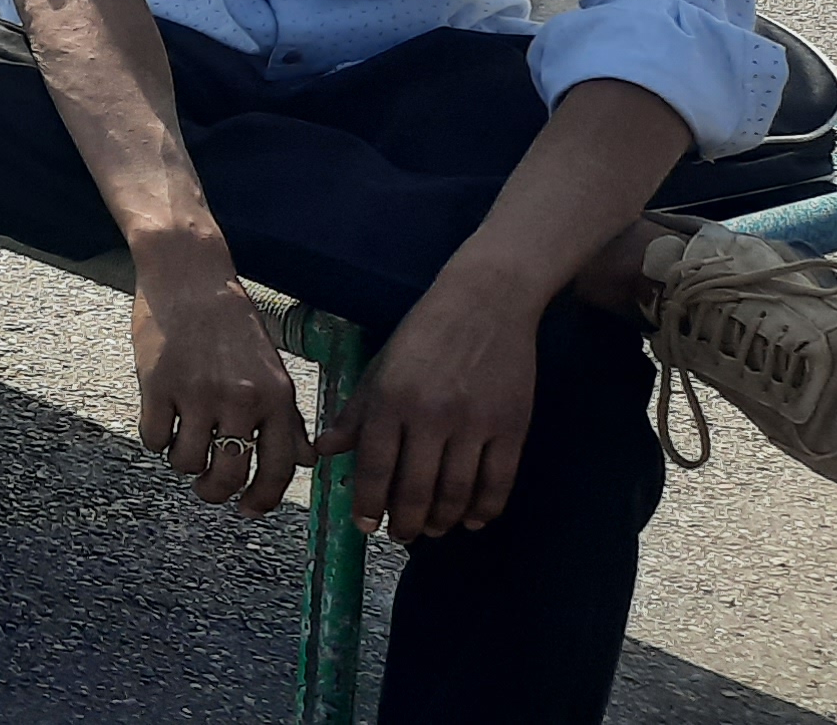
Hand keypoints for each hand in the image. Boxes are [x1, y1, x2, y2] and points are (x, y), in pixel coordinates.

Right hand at [128, 270, 314, 516]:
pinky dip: (155, 439)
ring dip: (182, 463)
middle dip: (215, 493)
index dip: (262, 499)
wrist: (188, 274)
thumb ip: (288, 416)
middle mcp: (240, 399)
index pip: (278, 468)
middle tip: (206, 489)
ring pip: (187, 462)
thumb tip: (305, 461)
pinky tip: (160, 421)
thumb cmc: (231, 320)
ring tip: (182, 443)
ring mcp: (196, 393)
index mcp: (275, 395)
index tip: (247, 510)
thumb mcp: (271, 366)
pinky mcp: (157, 385)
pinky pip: (153, 438)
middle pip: (229, 475)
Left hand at [318, 289, 536, 540]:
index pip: (376, 467)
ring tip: (434, 529)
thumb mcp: (380, 368)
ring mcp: (475, 423)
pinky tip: (474, 518)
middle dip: (407, 522)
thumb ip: (355, 414)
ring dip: (444, 520)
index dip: (370, 504)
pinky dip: (486, 507)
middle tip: (401, 535)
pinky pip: (499, 480)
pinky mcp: (512, 426)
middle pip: (417, 489)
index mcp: (391, 401)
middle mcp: (431, 416)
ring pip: (458, 491)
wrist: (485, 301)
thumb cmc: (424, 334)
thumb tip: (325, 452)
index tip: (367, 526)